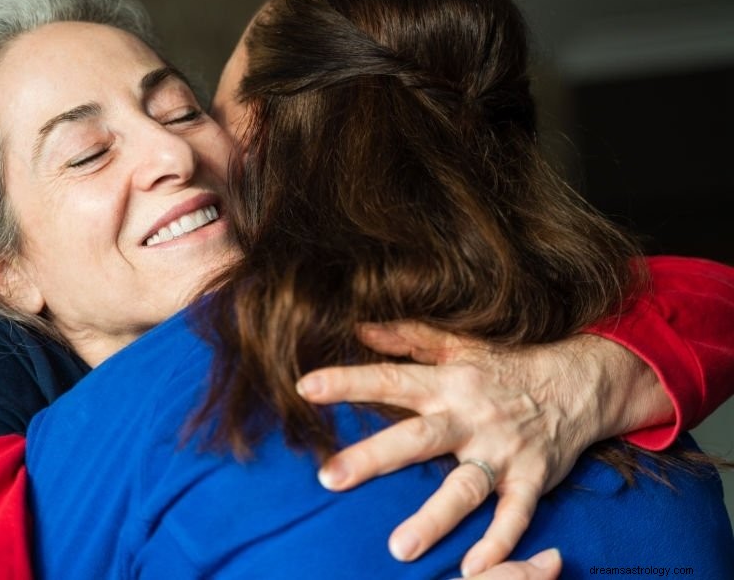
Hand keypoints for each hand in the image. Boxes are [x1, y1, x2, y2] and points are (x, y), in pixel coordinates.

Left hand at [295, 321, 649, 575]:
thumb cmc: (504, 366)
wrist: (577, 382)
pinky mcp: (531, 479)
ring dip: (435, 518)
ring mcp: (502, 451)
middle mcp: (470, 417)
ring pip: (465, 487)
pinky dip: (500, 543)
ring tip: (400, 548)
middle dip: (373, 458)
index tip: (306, 388)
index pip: (390, 380)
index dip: (348, 383)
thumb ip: (408, 338)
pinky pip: (515, 515)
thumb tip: (359, 327)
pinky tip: (475, 568)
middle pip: (417, 438)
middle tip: (329, 478)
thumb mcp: (457, 345)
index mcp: (447, 383)